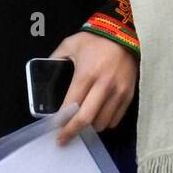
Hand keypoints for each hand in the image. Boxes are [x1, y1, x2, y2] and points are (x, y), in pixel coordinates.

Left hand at [50, 31, 137, 145]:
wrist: (126, 33)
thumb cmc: (96, 39)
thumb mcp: (70, 44)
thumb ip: (55, 58)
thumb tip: (44, 71)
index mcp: (86, 75)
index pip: (71, 106)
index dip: (61, 121)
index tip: (53, 129)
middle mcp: (103, 86)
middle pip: (86, 119)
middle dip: (72, 132)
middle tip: (63, 139)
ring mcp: (118, 92)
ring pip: (101, 122)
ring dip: (89, 127)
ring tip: (82, 123)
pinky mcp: (128, 95)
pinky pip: (115, 119)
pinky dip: (105, 122)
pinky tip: (98, 117)